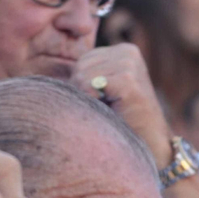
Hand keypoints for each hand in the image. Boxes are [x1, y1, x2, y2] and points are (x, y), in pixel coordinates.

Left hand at [72, 45, 172, 167]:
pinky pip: (88, 85)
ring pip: (81, 76)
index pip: (82, 60)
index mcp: (124, 50)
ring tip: (112, 110)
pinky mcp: (128, 80)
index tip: (108, 101)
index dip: (85, 86)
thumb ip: (89, 73)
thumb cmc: (124, 121)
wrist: (152, 147)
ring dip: (90, 100)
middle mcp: (128, 52)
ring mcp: (130, 64)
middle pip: (79, 66)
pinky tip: (114, 111)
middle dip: (86, 92)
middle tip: (109, 108)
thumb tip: (46, 64)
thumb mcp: (106, 89)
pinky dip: (95, 103)